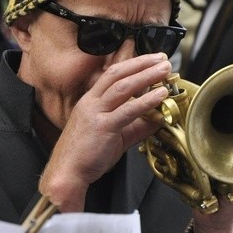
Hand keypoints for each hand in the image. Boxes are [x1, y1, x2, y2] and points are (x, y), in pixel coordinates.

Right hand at [39, 53, 171, 211]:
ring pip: (123, 87)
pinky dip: (145, 101)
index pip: (113, 74)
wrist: (67, 174)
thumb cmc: (86, 156)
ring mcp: (96, 114)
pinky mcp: (102, 127)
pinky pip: (127, 110)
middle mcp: (91, 103)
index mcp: (91, 101)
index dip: (133, 64)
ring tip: (164, 71)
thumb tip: (158, 120)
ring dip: (146, 76)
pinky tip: (159, 95)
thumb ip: (136, 127)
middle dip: (142, 63)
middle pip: (118, 74)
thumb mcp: (115, 137)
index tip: (152, 60)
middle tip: (162, 59)